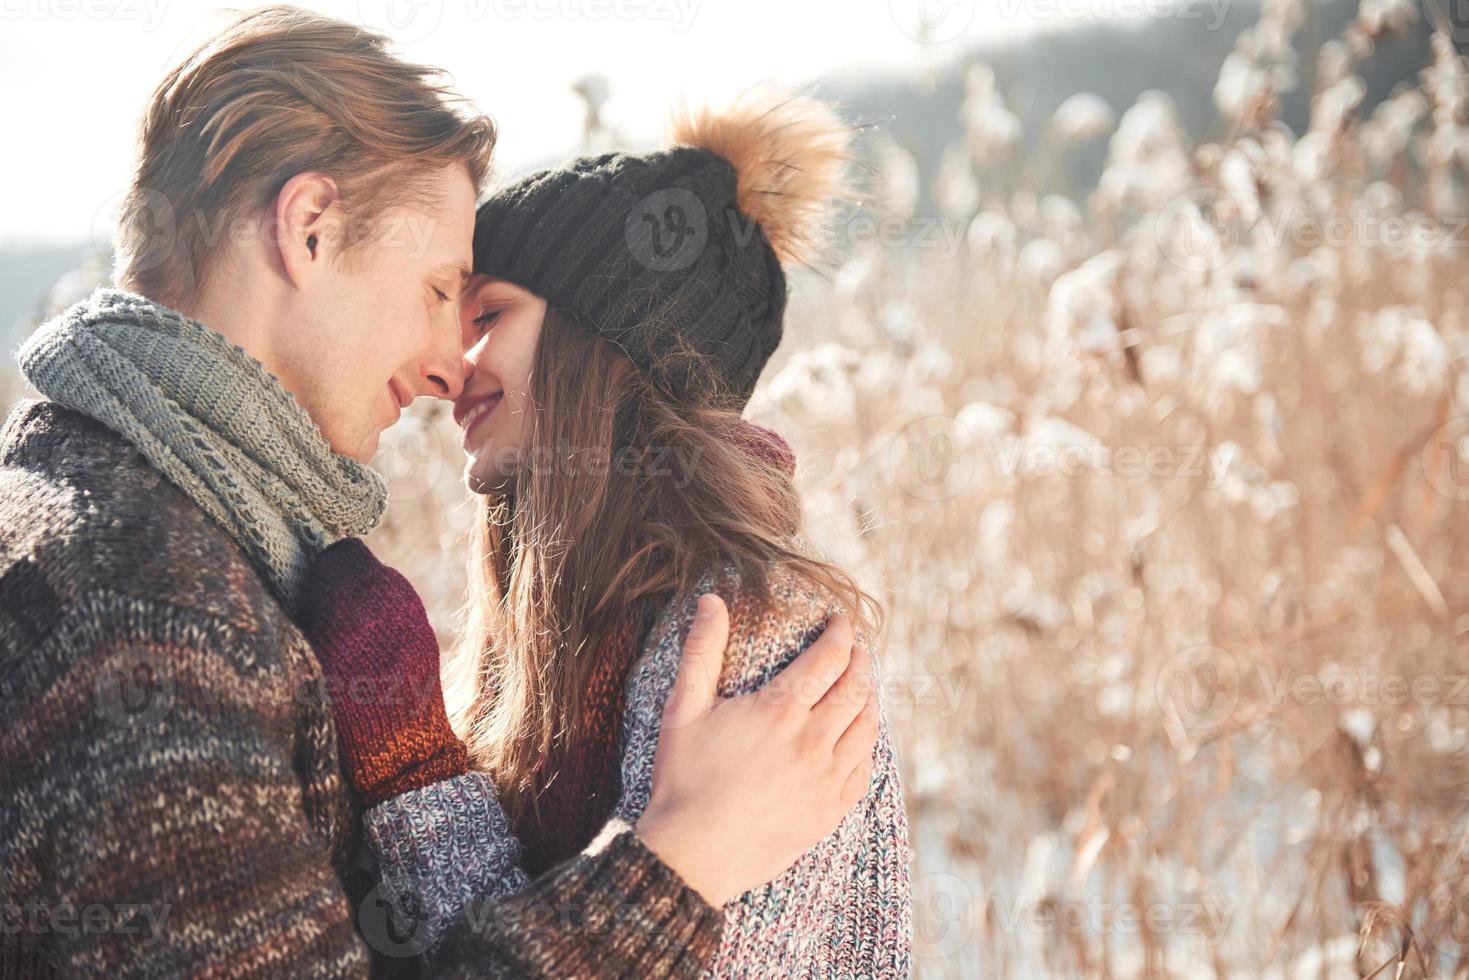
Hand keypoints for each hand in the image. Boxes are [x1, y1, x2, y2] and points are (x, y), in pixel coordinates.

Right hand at [297, 538, 466, 805]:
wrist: (398, 747)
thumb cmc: (340, 702)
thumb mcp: (306, 654)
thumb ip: (302, 613)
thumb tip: (296, 590)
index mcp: (358, 590)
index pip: (336, 553)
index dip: (316, 572)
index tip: (304, 596)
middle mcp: (393, 591)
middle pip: (360, 568)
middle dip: (339, 586)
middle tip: (319, 617)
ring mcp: (414, 610)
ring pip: (380, 587)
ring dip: (361, 603)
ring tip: (344, 640)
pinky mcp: (426, 631)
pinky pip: (397, 611)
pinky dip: (381, 622)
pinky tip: (368, 653)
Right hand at [634, 594, 878, 906]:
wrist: (692, 856)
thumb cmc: (682, 780)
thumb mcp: (683, 710)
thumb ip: (701, 651)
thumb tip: (711, 600)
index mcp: (780, 710)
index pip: (829, 658)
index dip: (841, 633)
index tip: (842, 621)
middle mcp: (813, 740)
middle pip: (856, 687)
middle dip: (861, 659)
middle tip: (858, 646)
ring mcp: (826, 778)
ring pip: (867, 726)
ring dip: (870, 697)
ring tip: (865, 683)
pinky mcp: (830, 810)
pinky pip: (864, 768)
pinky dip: (869, 743)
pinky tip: (861, 735)